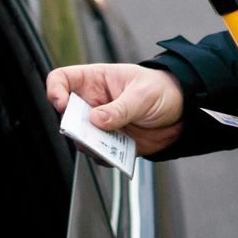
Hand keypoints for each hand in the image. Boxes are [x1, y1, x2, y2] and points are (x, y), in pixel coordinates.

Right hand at [46, 63, 184, 155]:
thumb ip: (120, 108)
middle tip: (88, 132)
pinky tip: (121, 152)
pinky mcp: (111, 143)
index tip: (63, 105)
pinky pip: (99, 155)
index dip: (55, 91)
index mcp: (95, 80)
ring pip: (81, 139)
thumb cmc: (161, 90)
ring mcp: (100, 125)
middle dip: (73, 126)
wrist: (182, 113)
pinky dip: (106, 157)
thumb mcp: (143, 94)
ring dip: (91, 144)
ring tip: (111, 143)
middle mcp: (93, 103)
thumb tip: (96, 120)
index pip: (62, 79)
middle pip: (67, 115)